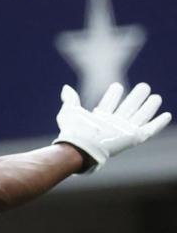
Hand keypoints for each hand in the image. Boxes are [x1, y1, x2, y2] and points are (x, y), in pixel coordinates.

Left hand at [53, 82, 169, 171]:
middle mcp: (113, 125)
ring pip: (140, 116)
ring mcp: (124, 131)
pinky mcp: (133, 138)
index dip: (113, 95)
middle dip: (136, 97)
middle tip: (144, 86)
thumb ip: (70, 100)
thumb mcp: (69, 113)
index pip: (108, 105)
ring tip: (155, 96)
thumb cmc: (73, 132)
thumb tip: (66, 87)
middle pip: (128, 109)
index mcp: (99, 119)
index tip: (116, 86)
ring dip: (149, 107)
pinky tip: (166, 114)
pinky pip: (150, 130)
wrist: (80, 146)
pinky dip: (159, 123)